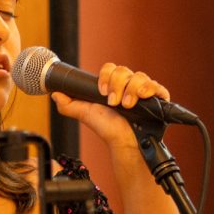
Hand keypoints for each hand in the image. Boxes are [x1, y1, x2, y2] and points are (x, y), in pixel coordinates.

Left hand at [51, 62, 169, 148]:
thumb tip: (55, 94)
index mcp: (114, 85)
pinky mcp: (158, 98)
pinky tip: (142, 97)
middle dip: (116, 85)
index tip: (101, 92)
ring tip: (126, 105)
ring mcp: (144, 91)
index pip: (110, 68)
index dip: (105, 76)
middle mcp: (129, 85)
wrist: (125, 145)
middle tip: (113, 102)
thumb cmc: (108, 130)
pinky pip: (156, 86)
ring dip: (130, 90)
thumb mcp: (86, 115)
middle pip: (124, 70)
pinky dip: (149, 89)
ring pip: (139, 76)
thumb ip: (70, 105)